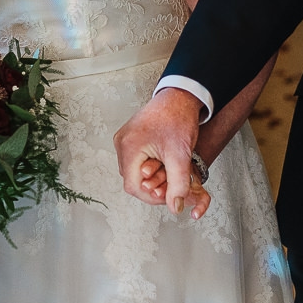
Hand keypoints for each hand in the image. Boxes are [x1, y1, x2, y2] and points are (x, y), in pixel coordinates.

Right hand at [112, 88, 204, 215]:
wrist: (180, 96)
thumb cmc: (178, 119)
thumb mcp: (180, 156)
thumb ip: (177, 184)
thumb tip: (175, 206)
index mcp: (129, 147)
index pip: (133, 187)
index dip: (151, 197)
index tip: (168, 197)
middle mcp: (121, 143)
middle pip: (132, 180)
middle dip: (152, 187)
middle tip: (171, 186)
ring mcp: (124, 140)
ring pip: (134, 171)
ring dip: (151, 177)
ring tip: (169, 173)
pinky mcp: (131, 137)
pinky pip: (136, 161)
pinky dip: (149, 167)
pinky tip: (163, 164)